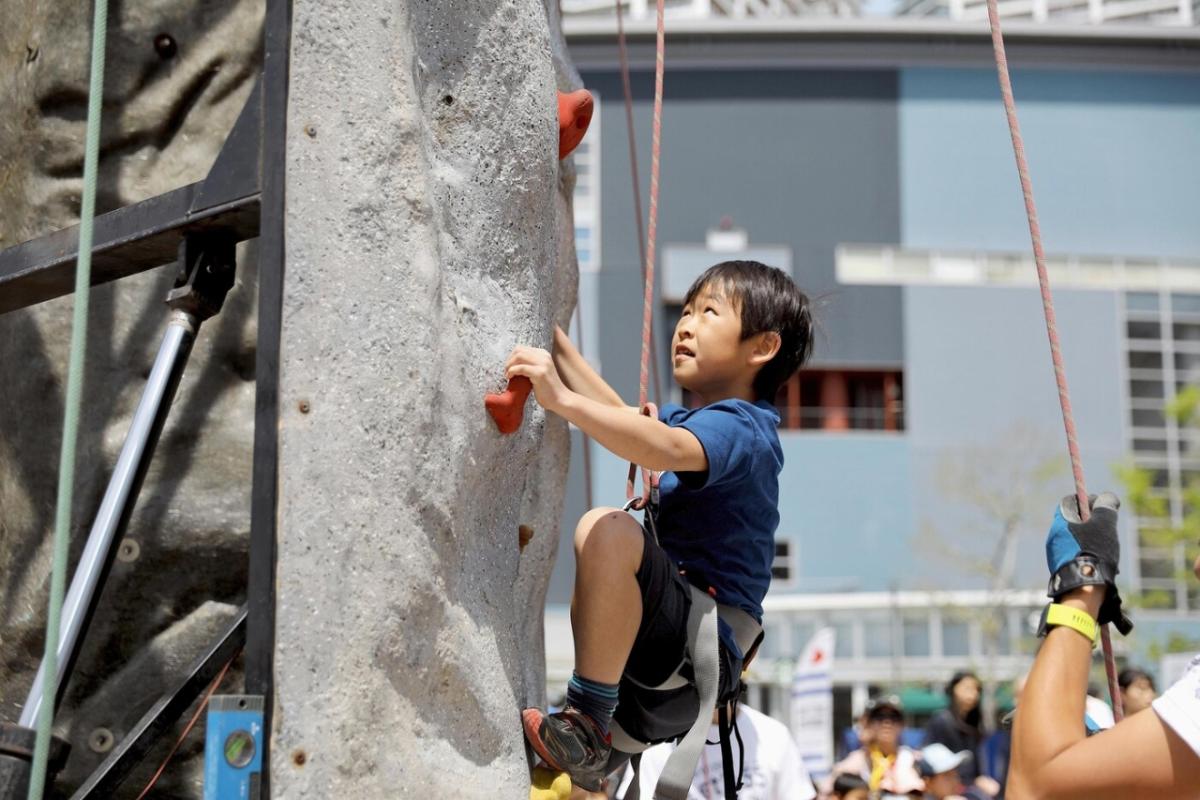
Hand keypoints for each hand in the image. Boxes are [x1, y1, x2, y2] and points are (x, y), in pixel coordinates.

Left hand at [506, 346, 570, 413]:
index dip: (511, 357)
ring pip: (519, 356)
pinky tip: (510, 377)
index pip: (522, 348)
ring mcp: (543, 364)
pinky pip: (521, 368)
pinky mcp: (540, 373)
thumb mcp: (539, 372)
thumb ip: (530, 365)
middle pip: (519, 350)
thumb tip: (512, 364)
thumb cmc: (548, 389)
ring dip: (509, 365)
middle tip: (506, 371)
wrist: (560, 399)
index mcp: (543, 354)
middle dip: (509, 360)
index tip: (508, 367)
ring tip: (507, 375)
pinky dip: (512, 371)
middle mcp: (544, 356)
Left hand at [1044, 492, 1131, 634]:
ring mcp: (1055, 551)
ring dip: (1094, 542)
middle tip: (1109, 532)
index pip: (1072, 502)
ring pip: (1078, 540)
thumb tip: (1106, 498)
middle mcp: (1054, 534)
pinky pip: (1076, 555)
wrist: (1082, 584)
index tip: (1105, 508)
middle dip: (1094, 525)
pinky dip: (1088, 556)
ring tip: (1108, 552)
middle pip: (1076, 521)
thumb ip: (1105, 507)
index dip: (1090, 502)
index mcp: (1061, 520)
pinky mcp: (1060, 566)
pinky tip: (1101, 565)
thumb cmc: (1094, 550)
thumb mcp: (1104, 524)